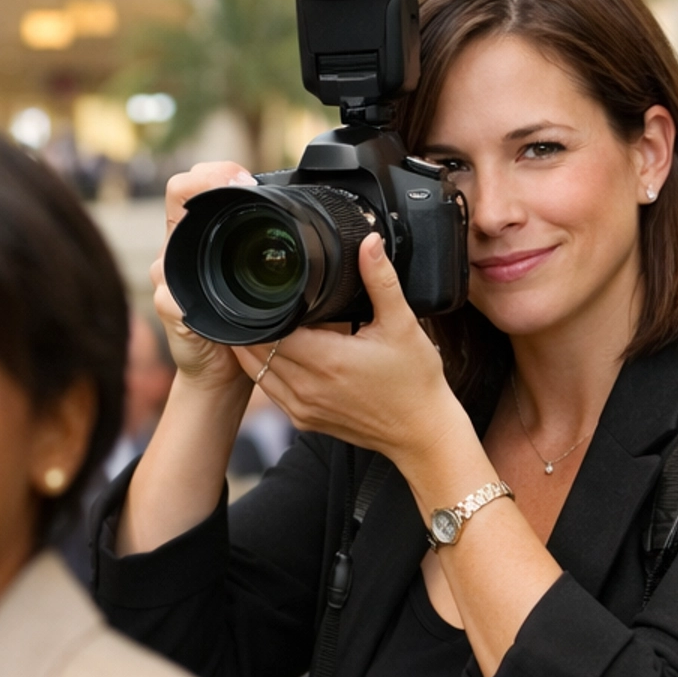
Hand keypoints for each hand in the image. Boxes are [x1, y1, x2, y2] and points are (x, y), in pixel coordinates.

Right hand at [150, 161, 258, 399]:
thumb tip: (335, 237)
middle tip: (242, 186)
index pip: (195, 182)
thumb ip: (281, 255)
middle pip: (178, 192)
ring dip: (194, 230)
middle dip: (206, 181)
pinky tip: (208, 296)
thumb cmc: (246, 323)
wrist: (224, 370)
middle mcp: (180, 248)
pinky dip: (186, 293)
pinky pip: (169, 294)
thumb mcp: (265, 280)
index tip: (247, 180)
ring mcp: (170, 277)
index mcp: (202, 235)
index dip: (217, 172)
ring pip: (170, 241)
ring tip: (229, 232)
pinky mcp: (168, 308)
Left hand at [237, 234, 468, 477]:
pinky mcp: (305, 421)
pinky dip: (265, 372)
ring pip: (257, 373)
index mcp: (327, 360)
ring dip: (255, 349)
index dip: (263, 309)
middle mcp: (308, 387)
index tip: (265, 291)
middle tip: (256, 302)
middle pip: (258, 350)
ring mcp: (303, 408)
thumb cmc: (415, 382)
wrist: (422, 432)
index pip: (270, 330)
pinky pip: (271, 392)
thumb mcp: (402, 324)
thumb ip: (381, 280)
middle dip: (255, 325)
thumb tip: (368, 243)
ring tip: (258, 324)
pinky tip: (274, 354)